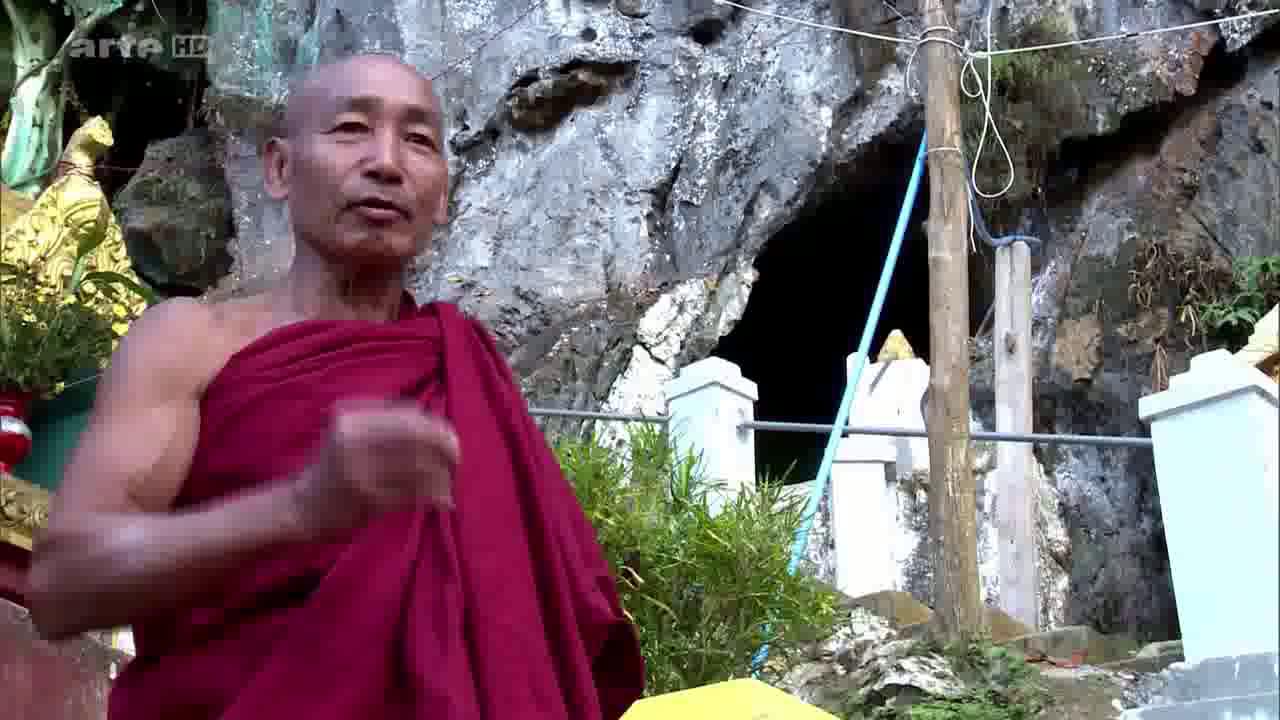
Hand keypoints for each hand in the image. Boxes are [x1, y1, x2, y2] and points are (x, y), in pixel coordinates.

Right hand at [291, 398, 459, 536]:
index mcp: (351, 419)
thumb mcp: (349, 434)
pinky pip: (413, 494)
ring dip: (443, 477)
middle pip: (417, 438)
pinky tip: (443, 501)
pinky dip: (434, 496)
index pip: (408, 417)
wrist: (301, 509)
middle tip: (457, 462)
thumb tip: (435, 425)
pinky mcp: (367, 500)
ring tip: (450, 485)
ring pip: (419, 467)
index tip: (452, 440)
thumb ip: (385, 423)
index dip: (437, 427)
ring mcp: (361, 471)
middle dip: (445, 450)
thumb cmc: (335, 468)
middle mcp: (354, 441)